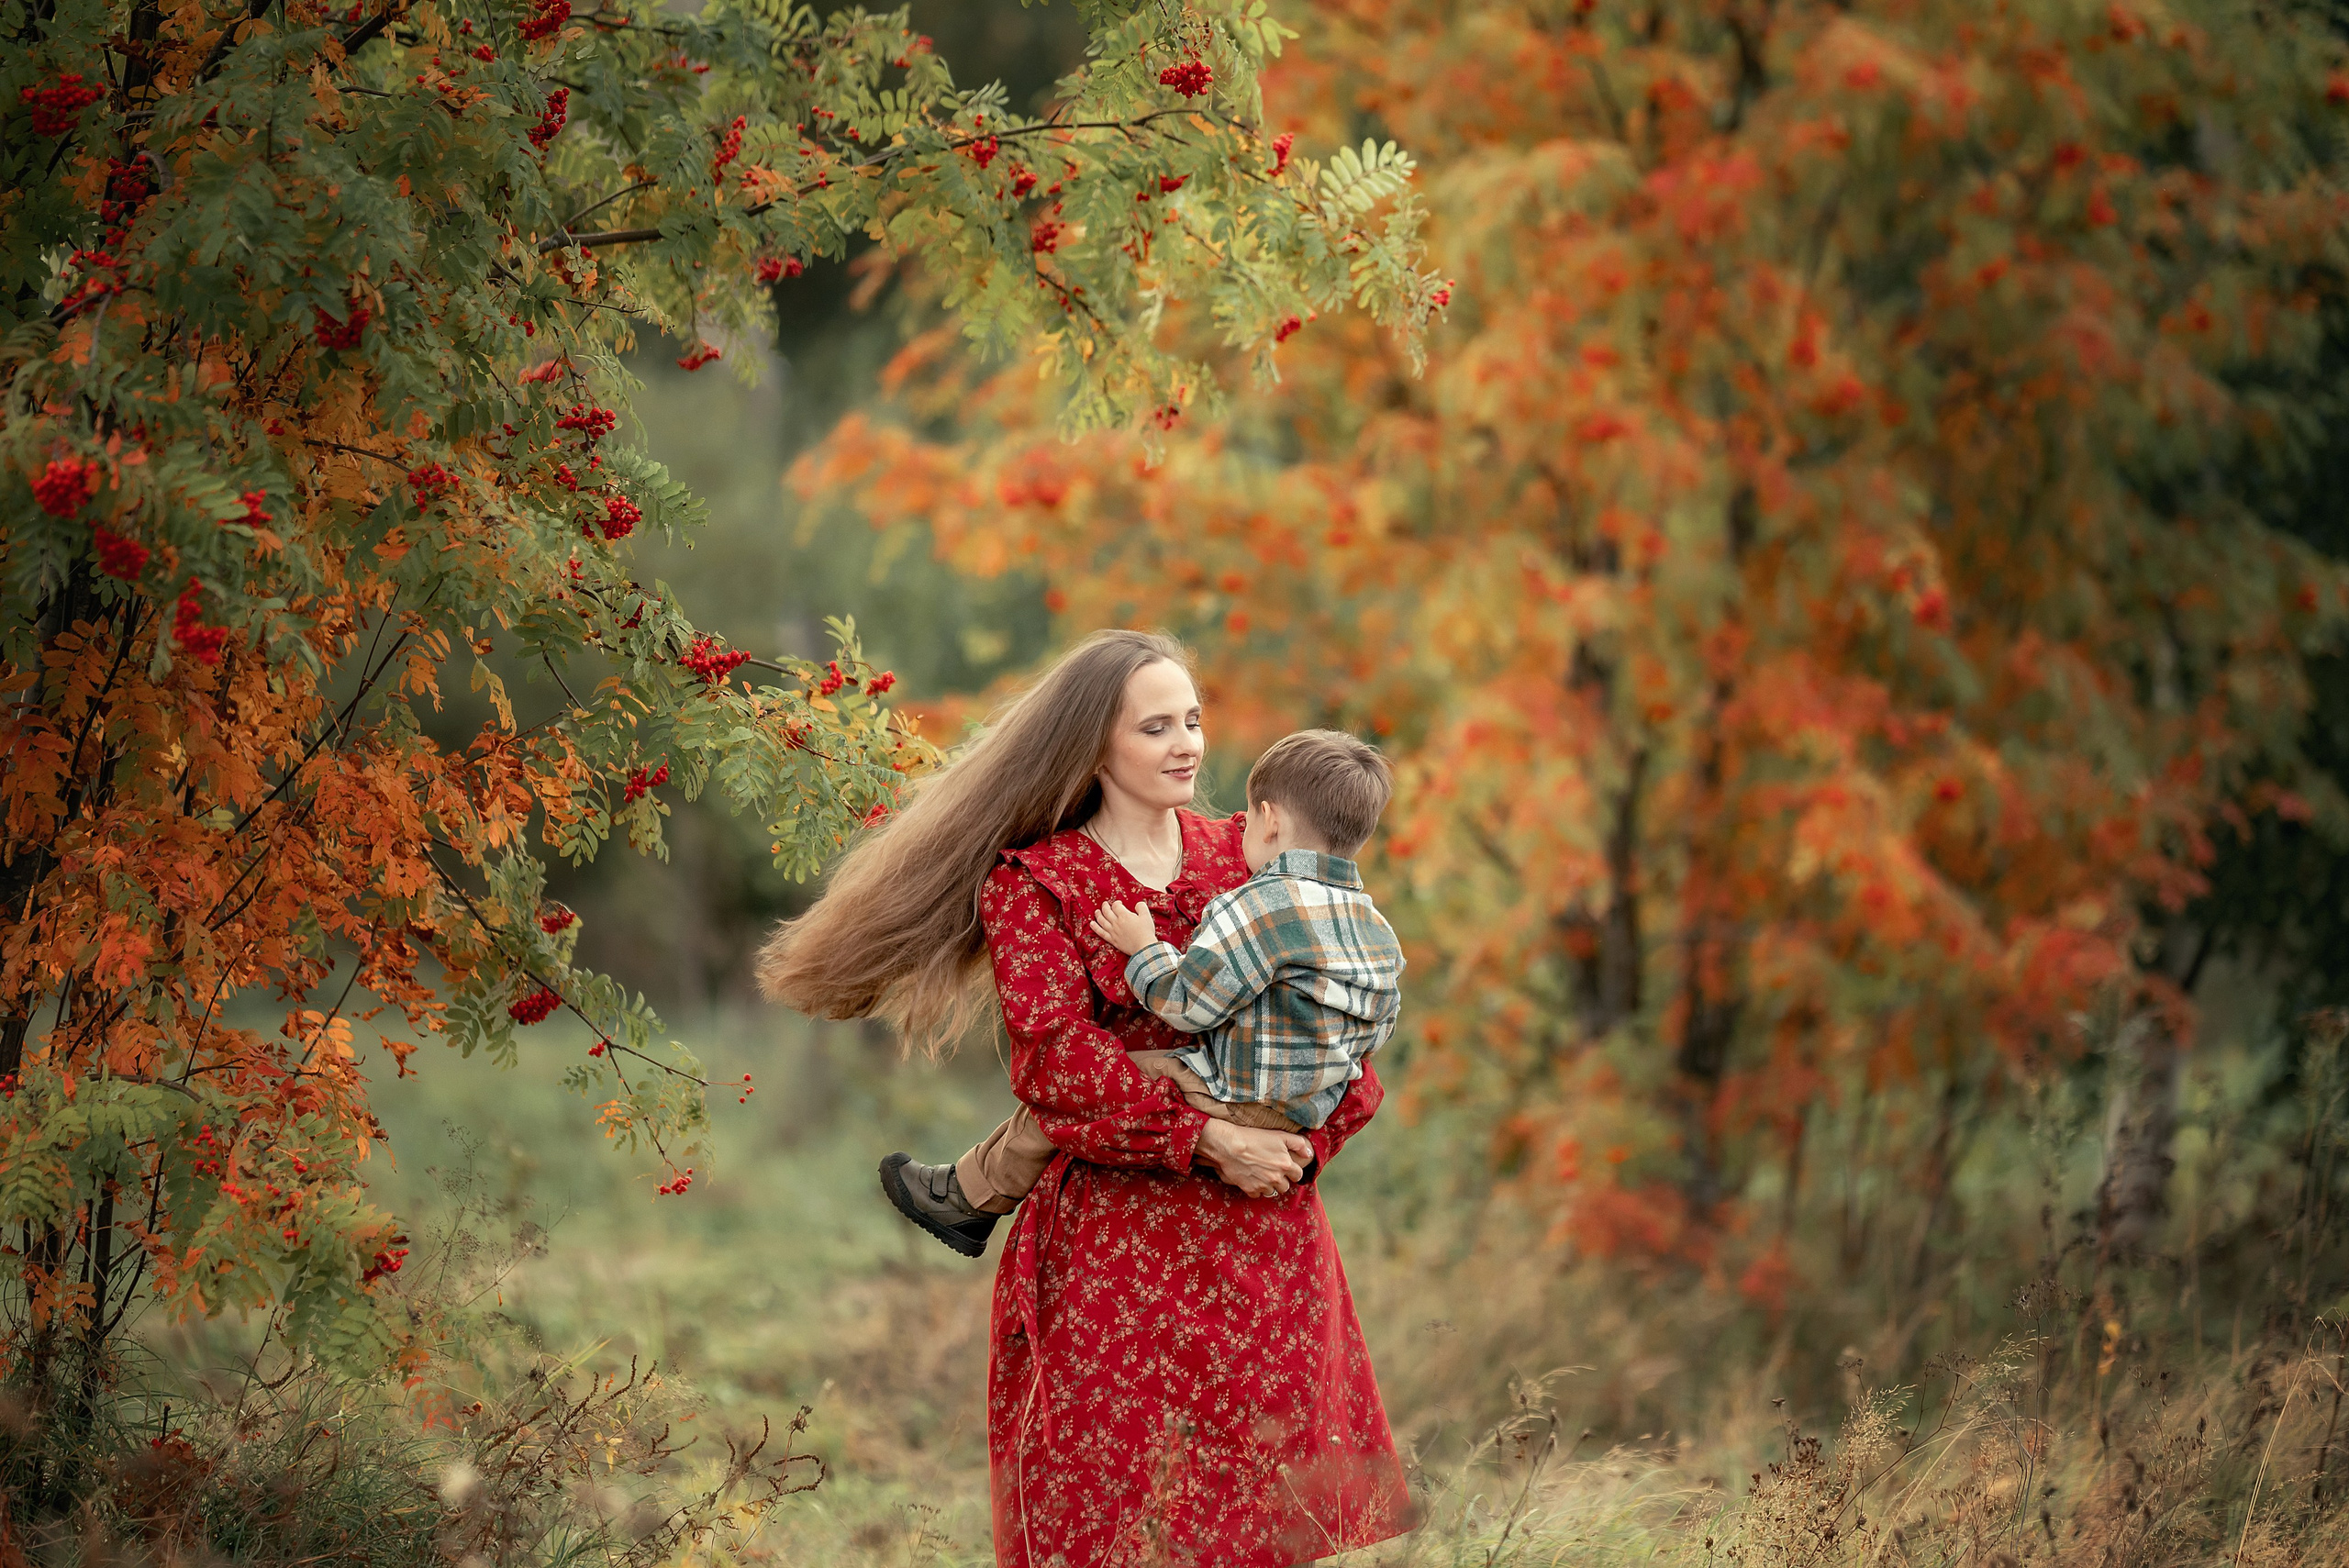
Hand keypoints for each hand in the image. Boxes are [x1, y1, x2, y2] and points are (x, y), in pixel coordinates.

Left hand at [1089, 899, 1157, 955]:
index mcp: (1124, 915)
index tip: (1119, 904)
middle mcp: (1116, 922)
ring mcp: (1113, 931)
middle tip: (1105, 904)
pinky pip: (1101, 932)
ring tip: (1096, 912)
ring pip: (1102, 921)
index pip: (1116, 906)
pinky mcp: (1112, 940)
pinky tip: (1092, 924)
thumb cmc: (1146, 932)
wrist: (1143, 947)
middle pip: (1107, 912)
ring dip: (1098, 915)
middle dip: (1105, 906)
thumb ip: (1141, 907)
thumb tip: (1137, 905)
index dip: (1116, 903)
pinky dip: (1095, 927)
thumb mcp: (1146, 916)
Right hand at [1195, 1118, 1312, 1197]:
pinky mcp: (1250, 1189)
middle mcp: (1276, 1178)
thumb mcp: (1280, 1135)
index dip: (1293, 1171)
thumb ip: (1298, 1144)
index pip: (1298, 1175)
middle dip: (1282, 1180)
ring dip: (1269, 1185)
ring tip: (1262, 1174)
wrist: (1229, 1145)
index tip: (1287, 1167)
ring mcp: (1263, 1185)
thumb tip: (1309, 1154)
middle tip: (1273, 1171)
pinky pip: (1257, 1194)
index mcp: (1286, 1165)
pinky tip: (1252, 1178)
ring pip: (1272, 1192)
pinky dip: (1256, 1189)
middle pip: (1285, 1187)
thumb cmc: (1254, 1137)